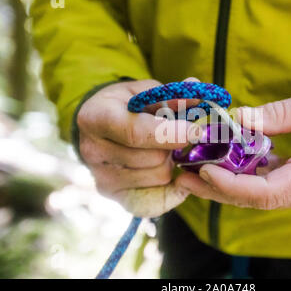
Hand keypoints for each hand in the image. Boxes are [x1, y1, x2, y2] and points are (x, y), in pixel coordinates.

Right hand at [77, 78, 193, 204]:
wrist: (99, 125)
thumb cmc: (126, 105)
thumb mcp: (144, 92)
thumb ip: (171, 96)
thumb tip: (197, 92)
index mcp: (96, 117)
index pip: (137, 132)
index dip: (171, 134)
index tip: (196, 131)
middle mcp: (92, 150)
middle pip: (153, 158)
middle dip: (172, 147)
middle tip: (173, 136)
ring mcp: (100, 177)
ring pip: (159, 177)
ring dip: (170, 164)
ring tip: (160, 150)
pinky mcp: (112, 194)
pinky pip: (156, 198)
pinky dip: (169, 185)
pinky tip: (165, 169)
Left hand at [176, 88, 290, 210]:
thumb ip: (282, 114)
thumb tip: (240, 118)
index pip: (269, 192)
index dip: (234, 185)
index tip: (206, 170)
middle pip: (254, 199)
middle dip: (216, 189)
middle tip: (182, 175)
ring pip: (253, 197)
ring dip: (221, 186)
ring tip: (189, 172)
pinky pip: (261, 188)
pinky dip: (237, 178)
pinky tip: (215, 166)